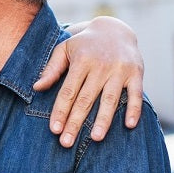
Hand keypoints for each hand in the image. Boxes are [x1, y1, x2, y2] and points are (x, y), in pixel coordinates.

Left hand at [34, 16, 144, 146]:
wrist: (116, 29)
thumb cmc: (84, 45)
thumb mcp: (64, 49)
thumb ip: (51, 69)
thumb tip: (36, 88)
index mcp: (81, 60)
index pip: (68, 91)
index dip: (61, 111)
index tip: (54, 130)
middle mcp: (101, 65)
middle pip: (86, 99)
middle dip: (76, 122)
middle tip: (67, 143)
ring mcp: (119, 69)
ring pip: (110, 98)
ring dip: (103, 119)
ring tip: (95, 139)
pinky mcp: (136, 72)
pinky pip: (135, 93)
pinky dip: (134, 109)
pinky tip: (129, 125)